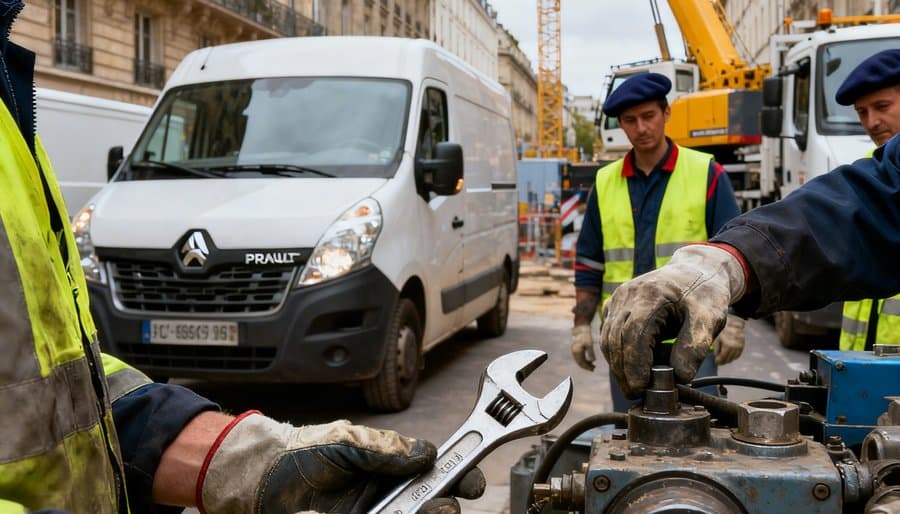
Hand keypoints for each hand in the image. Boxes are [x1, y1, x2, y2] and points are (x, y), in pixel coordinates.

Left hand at [198, 414, 483, 513]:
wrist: (261, 478)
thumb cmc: (303, 452)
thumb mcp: (346, 441)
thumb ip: (386, 449)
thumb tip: (428, 453)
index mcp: (389, 469)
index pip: (435, 474)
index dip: (458, 478)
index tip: (472, 483)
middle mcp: (386, 496)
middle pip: (431, 506)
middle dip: (446, 506)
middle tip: (447, 505)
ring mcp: (373, 513)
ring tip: (431, 510)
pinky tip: (406, 512)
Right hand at [571, 325, 595, 370]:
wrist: (580, 328)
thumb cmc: (586, 335)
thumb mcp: (590, 344)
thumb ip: (591, 353)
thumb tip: (593, 361)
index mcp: (577, 352)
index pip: (581, 363)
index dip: (587, 367)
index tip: (593, 369)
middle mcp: (574, 352)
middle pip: (580, 363)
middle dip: (586, 366)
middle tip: (593, 369)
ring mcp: (574, 350)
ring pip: (579, 360)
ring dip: (585, 363)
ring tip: (593, 365)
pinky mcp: (576, 348)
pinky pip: (579, 357)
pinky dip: (584, 360)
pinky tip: (590, 360)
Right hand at [599, 245, 745, 398]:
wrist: (695, 270)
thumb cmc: (704, 293)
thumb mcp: (710, 318)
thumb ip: (695, 346)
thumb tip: (680, 376)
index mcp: (650, 295)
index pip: (633, 335)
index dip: (634, 365)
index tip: (641, 388)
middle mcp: (627, 294)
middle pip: (616, 339)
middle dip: (624, 371)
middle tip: (635, 394)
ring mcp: (618, 298)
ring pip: (608, 338)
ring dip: (618, 365)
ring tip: (634, 386)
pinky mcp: (616, 305)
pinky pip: (609, 333)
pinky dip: (617, 353)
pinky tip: (632, 367)